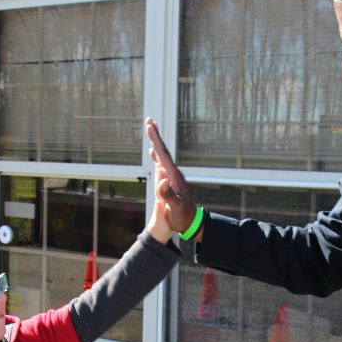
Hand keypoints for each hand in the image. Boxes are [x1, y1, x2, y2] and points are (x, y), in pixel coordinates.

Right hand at [145, 118, 197, 235]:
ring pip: (162, 155)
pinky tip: (152, 151)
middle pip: (163, 150)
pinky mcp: (170, 181)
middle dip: (156, 135)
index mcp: (173, 176)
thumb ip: (168, 195)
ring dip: (156, 142)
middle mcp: (173, 173)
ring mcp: (172, 176)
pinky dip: (156, 154)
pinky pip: (161, 163)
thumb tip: (163, 179)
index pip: (163, 154)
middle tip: (149, 119)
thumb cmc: (183, 216)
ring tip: (151, 129)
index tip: (149, 126)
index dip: (156, 140)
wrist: (192, 222)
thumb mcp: (175, 207)